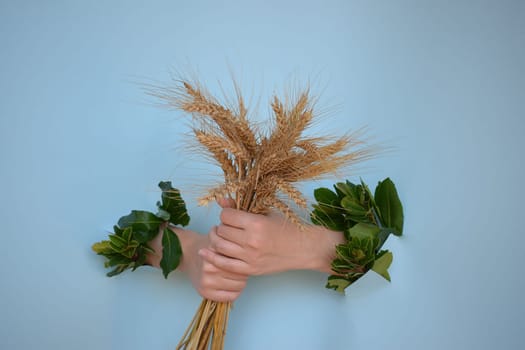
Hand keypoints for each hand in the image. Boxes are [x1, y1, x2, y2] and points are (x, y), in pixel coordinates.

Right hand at [146, 226, 247, 301]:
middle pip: (241, 273)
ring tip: (235, 272)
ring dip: (240, 280)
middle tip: (239, 264)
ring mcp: (206, 281)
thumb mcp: (219, 232)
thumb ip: (229, 223)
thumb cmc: (208, 244)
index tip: (242, 255)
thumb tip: (232, 206)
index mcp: (214, 251)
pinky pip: (231, 296)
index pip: (241, 259)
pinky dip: (234, 291)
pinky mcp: (204, 292)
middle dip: (243, 268)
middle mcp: (209, 267)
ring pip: (239, 285)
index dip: (244, 257)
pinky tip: (231, 283)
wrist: (187, 255)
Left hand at [200, 207, 344, 275]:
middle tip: (226, 226)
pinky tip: (207, 252)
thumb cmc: (286, 228)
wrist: (303, 248)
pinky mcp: (250, 269)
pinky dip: (213, 258)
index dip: (227, 213)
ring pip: (220, 246)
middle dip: (222, 226)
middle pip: (222, 230)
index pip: (226, 216)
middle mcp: (252, 241)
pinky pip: (224, 264)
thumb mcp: (266, 213)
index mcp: (257, 224)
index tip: (231, 215)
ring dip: (216, 239)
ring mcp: (250, 257)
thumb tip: (221, 200)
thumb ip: (242, 207)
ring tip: (219, 235)